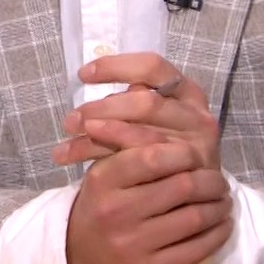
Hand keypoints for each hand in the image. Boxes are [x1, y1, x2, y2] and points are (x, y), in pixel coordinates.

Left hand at [52, 53, 219, 171]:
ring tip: (64, 150)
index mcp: (187, 92)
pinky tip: (86, 172)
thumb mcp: (152, 121)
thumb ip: (130, 107)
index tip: (82, 75)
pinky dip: (111, 165)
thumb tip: (88, 105)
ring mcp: (197, 145)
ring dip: (96, 142)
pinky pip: (145, 166)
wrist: (199, 197)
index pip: (152, 68)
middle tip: (69, 122)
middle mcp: (196, 115)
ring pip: (141, 137)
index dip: (116, 67)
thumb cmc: (166, 149)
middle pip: (145, 103)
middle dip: (101, 109)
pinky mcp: (190, 175)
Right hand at [64, 139, 232, 263]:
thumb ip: (136, 150)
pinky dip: (216, 236)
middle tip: (219, 180)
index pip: (154, 156)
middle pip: (182, 186)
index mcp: (104, 179)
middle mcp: (116, 210)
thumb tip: (183, 133)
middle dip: (211, 181)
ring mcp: (132, 244)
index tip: (197, 155)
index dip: (185, 153)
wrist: (76, 256)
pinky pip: (194, 251)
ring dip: (218, 207)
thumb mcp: (104, 173)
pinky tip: (222, 226)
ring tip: (223, 201)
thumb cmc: (98, 206)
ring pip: (194, 218)